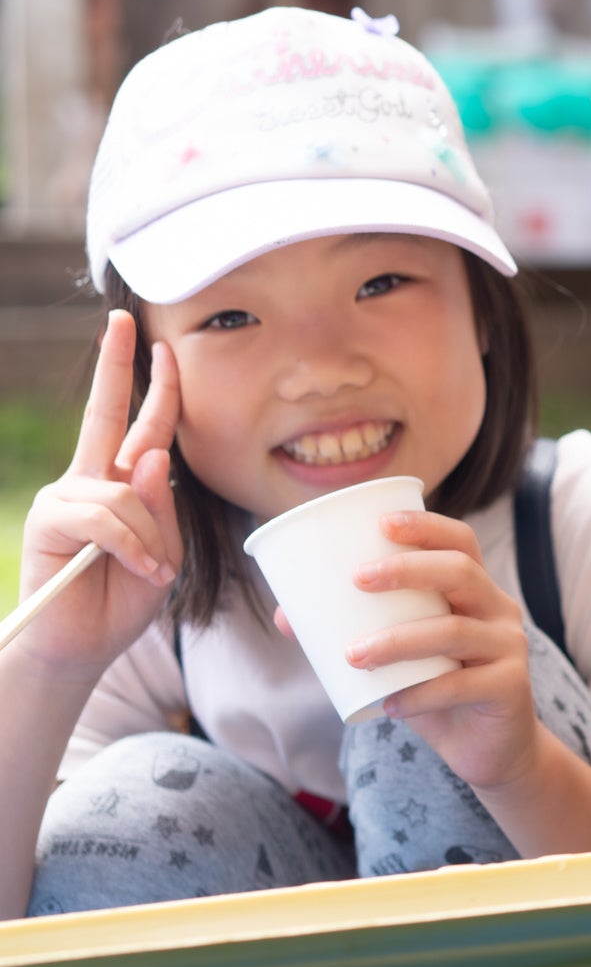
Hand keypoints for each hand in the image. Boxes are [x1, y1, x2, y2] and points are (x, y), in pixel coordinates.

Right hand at [16, 310, 181, 677]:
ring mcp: (66, 496)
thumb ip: (162, 507)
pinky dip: (131, 544)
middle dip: (117, 365)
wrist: (83, 645)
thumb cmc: (125, 596)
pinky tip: (141, 568)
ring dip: (150, 535)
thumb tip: (152, 454)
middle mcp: (91, 479)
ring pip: (124, 491)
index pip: (144, 424)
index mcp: (123, 482)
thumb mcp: (165, 551)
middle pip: (106, 412)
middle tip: (122, 322)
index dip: (155, 385)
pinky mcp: (48, 519)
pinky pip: (104, 516)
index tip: (155, 341)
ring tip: (153, 570)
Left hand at [330, 511, 539, 790]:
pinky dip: (420, 695)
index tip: (382, 523)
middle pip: (461, 572)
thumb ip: (354, 633)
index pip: (461, 543)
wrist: (490, 748)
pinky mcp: (510, 687)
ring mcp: (509, 648)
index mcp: (476, 591)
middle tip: (357, 578)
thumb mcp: (401, 658)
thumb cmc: (438, 689)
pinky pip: (461, 686)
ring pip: (455, 630)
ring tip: (354, 655)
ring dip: (399, 640)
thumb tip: (283, 617)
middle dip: (409, 569)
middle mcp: (499, 610)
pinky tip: (388, 706)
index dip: (426, 526)